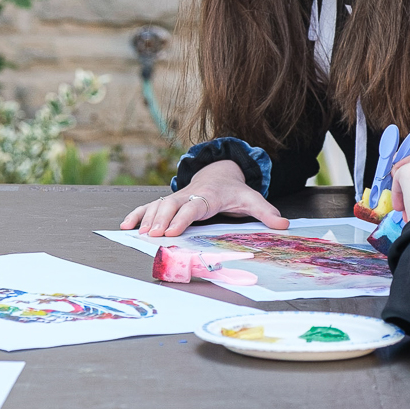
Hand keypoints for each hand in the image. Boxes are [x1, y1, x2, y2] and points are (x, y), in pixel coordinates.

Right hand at [121, 159, 288, 236]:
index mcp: (208, 196)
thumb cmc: (234, 190)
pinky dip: (137, 214)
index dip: (182, 218)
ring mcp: (177, 197)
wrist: (220, 172)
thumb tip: (284, 225)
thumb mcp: (252, 199)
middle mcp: (189, 195)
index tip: (171, 231)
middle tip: (151, 235)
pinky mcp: (169, 202)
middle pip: (170, 205)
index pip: (193, 207)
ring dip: (147, 219)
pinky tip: (126, 225)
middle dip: (160, 219)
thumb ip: (266, 212)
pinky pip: (149, 206)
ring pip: (158, 205)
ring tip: (138, 234)